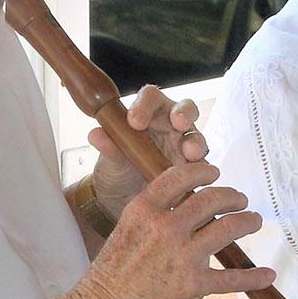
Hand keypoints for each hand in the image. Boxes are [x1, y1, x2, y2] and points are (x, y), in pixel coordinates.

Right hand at [71, 160, 276, 298]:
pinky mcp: (195, 285)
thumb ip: (154, 215)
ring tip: (253, 221)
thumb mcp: (126, 229)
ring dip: (248, 222)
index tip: (214, 173)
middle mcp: (166, 227)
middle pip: (213, 198)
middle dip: (232, 195)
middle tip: (239, 199)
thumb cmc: (111, 273)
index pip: (182, 176)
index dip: (203, 171)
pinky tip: (267, 275)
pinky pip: (232, 278)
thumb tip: (185, 206)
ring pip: (230, 228)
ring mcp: (183, 256)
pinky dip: (253, 277)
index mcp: (145, 209)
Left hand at [89, 86, 207, 215]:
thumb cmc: (118, 170)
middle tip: (177, 123)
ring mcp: (183, 146)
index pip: (150, 97)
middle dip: (183, 114)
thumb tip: (96, 134)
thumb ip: (108, 146)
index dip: (145, 105)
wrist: (124, 200)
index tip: (135, 122)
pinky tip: (197, 176)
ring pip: (196, 136)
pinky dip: (200, 169)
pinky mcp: (192, 168)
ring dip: (195, 142)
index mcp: (147, 113)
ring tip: (190, 153)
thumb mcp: (110, 160)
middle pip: (184, 109)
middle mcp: (169, 125)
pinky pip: (201, 165)